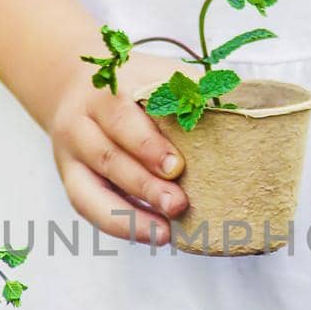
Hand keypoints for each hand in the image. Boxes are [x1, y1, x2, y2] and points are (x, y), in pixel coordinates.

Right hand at [46, 52, 196, 243]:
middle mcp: (83, 118)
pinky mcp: (70, 175)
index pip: (123, 117)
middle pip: (109, 154)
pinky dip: (117, 224)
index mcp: (109, 88)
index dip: (148, 144)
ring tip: (165, 232)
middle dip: (145, 183)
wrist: (73, 83)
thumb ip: (193, 91)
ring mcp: (72, 149)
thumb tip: (240, 110)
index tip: (177, 167)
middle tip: (178, 204)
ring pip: (91, 186)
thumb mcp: (160, 75)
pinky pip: (86, 204)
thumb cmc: (135, 85)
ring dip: (130, 212)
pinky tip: (149, 234)